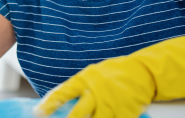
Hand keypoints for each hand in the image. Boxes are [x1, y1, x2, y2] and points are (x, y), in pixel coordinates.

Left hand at [33, 28, 184, 117]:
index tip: (38, 112)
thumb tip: (62, 100)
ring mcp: (111, 106)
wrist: (146, 71)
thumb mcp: (95, 74)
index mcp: (86, 79)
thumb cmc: (117, 72)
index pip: (63, 93)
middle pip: (76, 115)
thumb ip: (80, 88)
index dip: (49, 104)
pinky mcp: (123, 115)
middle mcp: (96, 93)